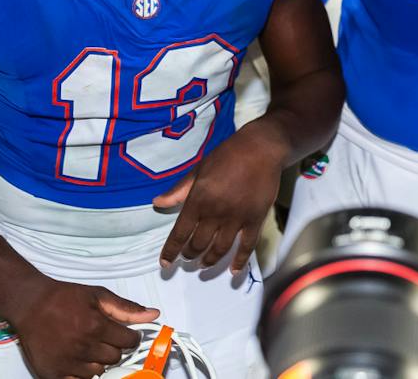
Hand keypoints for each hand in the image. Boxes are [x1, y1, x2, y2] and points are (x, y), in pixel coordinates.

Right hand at [0, 275, 156, 378]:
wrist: (30, 304)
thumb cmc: (64, 297)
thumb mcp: (97, 295)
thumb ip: (126, 308)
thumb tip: (153, 315)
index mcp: (97, 326)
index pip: (129, 342)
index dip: (129, 338)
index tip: (125, 335)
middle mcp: (84, 347)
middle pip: (115, 358)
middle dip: (114, 348)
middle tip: (102, 338)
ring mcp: (68, 363)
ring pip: (99, 372)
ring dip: (98, 362)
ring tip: (88, 347)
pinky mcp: (53, 374)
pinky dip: (81, 374)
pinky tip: (78, 360)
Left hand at [155, 121, 287, 272]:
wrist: (260, 148)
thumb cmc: (227, 155)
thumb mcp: (198, 169)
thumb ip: (179, 190)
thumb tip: (157, 203)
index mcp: (198, 200)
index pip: (180, 234)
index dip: (171, 251)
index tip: (165, 263)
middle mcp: (215, 213)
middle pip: (198, 245)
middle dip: (190, 256)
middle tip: (188, 259)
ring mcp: (236, 218)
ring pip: (219, 249)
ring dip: (209, 261)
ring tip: (204, 265)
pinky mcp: (255, 219)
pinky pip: (246, 246)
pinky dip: (240, 261)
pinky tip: (234, 270)